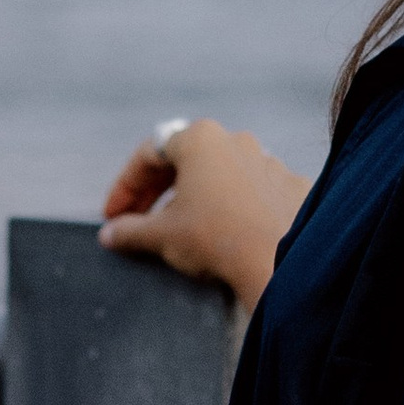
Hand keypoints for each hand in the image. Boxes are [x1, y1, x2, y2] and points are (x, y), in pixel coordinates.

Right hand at [98, 118, 309, 319]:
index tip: (112, 217)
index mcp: (199, 139)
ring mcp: (270, 162)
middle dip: (158, 192)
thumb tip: (110, 234)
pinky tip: (228, 234)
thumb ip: (130, 230)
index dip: (124, 188)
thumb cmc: (215, 239)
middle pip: (186, 161)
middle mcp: (236, 140)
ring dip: (198, 198)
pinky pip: (256, 194)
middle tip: (139, 222)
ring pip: (223, 176)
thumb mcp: (161, 235)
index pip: (148, 155)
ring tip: (184, 229)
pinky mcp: (293, 187)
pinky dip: (236, 209)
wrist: (280, 265)